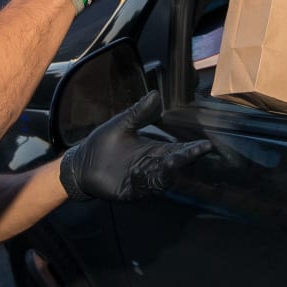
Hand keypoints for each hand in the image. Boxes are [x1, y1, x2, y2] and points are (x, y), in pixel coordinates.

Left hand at [59, 91, 212, 201]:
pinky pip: (141, 188)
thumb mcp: (121, 124)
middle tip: (197, 151)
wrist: (80, 164)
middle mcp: (151, 166)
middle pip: (173, 164)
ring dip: (167, 170)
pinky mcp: (129, 191)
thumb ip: (138, 113)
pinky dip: (144, 180)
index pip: (177, 150)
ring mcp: (142, 180)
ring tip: (172, 160)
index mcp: (153, 150)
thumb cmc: (102, 144)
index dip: (191, 148)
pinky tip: (142, 170)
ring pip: (161, 178)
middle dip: (184, 158)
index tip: (206, 144)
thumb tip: (155, 95)